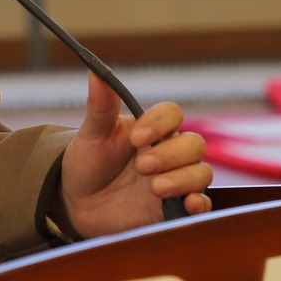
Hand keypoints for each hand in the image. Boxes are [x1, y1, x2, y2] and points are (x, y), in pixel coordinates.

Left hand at [59, 74, 212, 237]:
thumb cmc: (88, 163)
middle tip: (142, 166)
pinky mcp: (175, 209)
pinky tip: (188, 204)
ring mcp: (175, 180)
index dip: (160, 123)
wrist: (78, 203)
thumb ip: (100, 106)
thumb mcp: (91, 135)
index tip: (136, 138)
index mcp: (151, 129)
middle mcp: (169, 152)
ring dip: (183, 179)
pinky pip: (202, 204)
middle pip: (194, 144)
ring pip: (202, 172)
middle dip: (171, 155)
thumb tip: (94, 72)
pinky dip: (200, 203)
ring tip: (155, 188)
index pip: (173, 114)